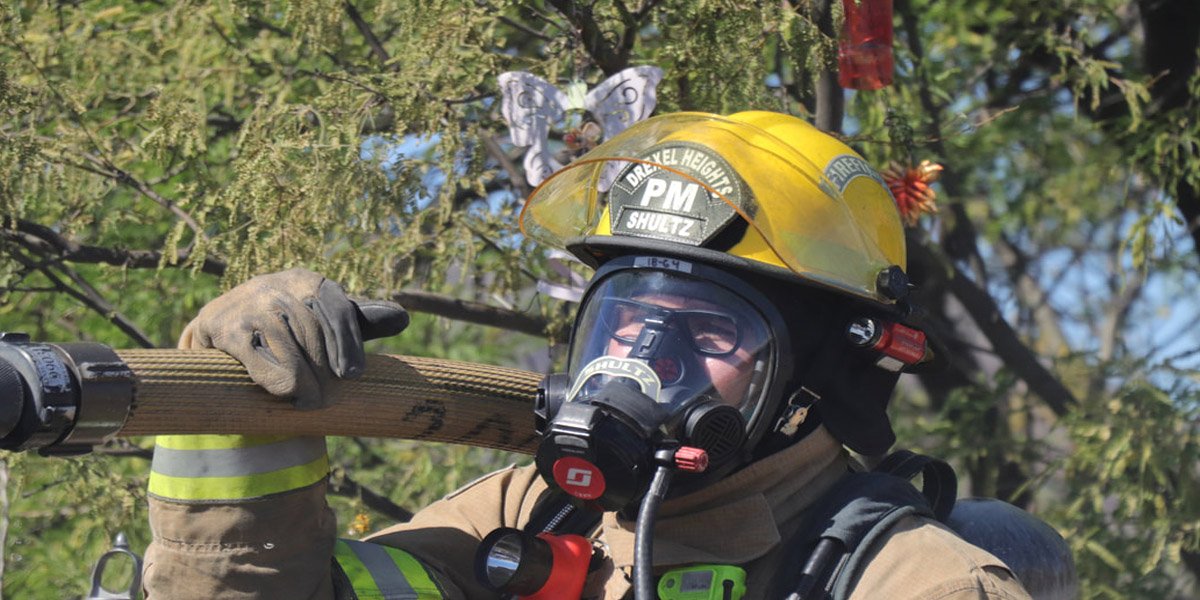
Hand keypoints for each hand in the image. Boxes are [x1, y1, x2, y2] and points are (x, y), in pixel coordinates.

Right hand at [179, 268, 408, 408]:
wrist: (221, 324)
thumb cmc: (286, 325)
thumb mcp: (323, 319)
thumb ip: (360, 321)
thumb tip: (402, 319)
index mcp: (307, 282)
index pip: (337, 309)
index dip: (348, 342)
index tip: (352, 374)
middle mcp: (277, 286)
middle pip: (313, 330)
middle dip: (322, 368)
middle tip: (327, 397)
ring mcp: (249, 305)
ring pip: (287, 346)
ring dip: (302, 380)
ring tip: (310, 402)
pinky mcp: (223, 328)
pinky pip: (256, 357)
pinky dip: (275, 378)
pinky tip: (286, 391)